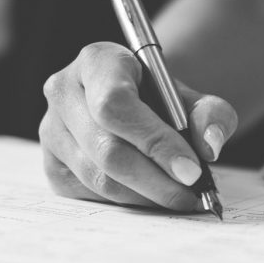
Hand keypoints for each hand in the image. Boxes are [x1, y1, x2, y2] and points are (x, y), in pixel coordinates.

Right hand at [40, 42, 237, 210]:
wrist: (136, 107)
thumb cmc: (162, 100)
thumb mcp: (193, 98)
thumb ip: (211, 115)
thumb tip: (209, 146)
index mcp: (96, 61)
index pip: (115, 104)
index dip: (154, 141)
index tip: (191, 169)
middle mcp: (63, 92)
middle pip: (107, 149)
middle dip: (156, 180)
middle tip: (192, 194)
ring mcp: (52, 131)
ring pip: (99, 178)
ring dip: (146, 196)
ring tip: (179, 198)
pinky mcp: (52, 165)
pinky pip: (91, 194)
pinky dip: (128, 202)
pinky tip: (152, 196)